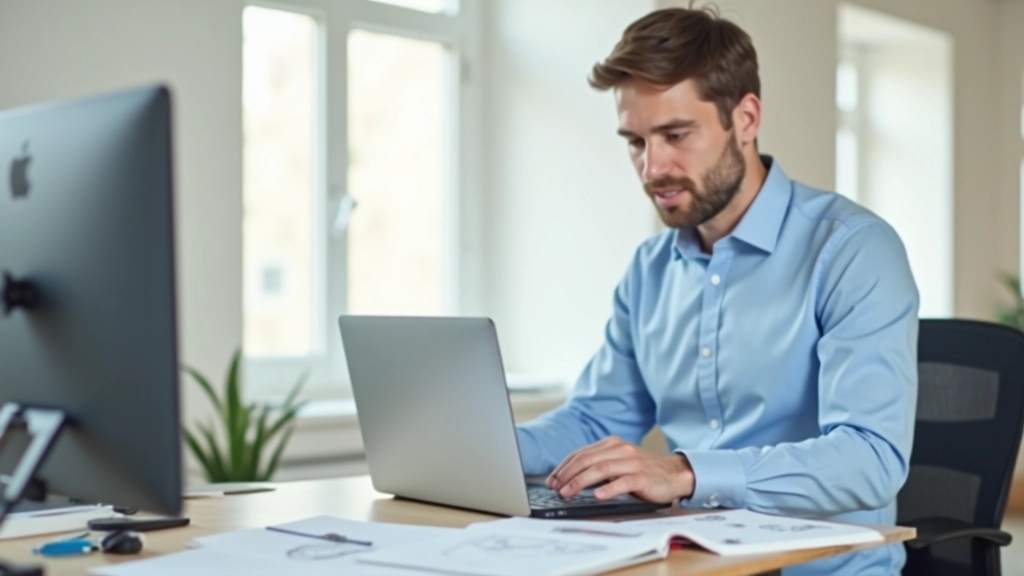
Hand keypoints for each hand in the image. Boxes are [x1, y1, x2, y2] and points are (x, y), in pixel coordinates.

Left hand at [546, 436, 694, 503]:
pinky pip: (623, 482)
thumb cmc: (643, 470)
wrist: (675, 473)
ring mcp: (632, 462)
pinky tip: (598, 495)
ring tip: (568, 492)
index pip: (581, 453)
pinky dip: (608, 488)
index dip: (563, 467)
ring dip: (580, 481)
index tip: (552, 480)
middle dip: (567, 474)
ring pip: (601, 469)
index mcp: (611, 444)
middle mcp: (620, 449)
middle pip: (587, 459)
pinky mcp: (643, 476)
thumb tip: (569, 477)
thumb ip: (599, 465)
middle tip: (555, 487)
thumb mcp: (619, 462)